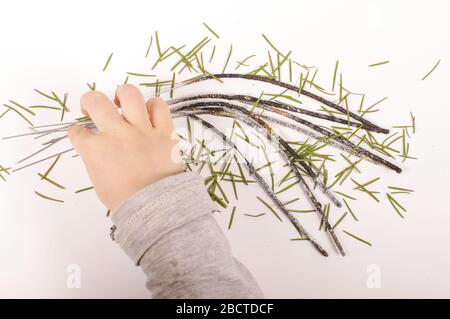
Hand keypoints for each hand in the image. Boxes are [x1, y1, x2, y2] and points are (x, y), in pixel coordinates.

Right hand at [68, 85, 182, 211]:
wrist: (158, 207)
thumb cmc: (126, 200)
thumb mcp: (100, 182)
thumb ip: (95, 160)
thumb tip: (96, 148)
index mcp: (96, 150)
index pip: (78, 132)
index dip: (78, 133)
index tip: (82, 136)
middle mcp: (117, 134)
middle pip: (95, 101)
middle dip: (89, 102)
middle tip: (94, 110)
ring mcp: (142, 130)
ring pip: (130, 94)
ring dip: (123, 95)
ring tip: (123, 103)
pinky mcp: (165, 132)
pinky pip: (159, 106)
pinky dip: (153, 107)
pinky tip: (149, 114)